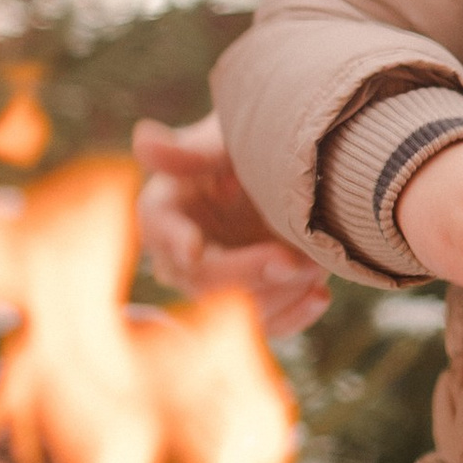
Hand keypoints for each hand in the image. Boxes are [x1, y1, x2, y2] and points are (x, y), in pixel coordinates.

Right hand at [132, 115, 330, 336]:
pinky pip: (266, 324)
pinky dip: (294, 314)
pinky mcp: (252, 299)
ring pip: (235, 310)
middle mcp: (184, 252)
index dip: (171, 239)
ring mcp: (219, 281)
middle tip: (293, 260)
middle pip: (200, 278)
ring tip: (315, 267)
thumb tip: (143, 138)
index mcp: (167, 207)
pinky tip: (320, 294)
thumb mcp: (228, 140)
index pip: (157, 226)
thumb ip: (193, 151)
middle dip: (245, 273)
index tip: (193, 247)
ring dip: (278, 295)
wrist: (298, 168)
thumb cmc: (254, 141)